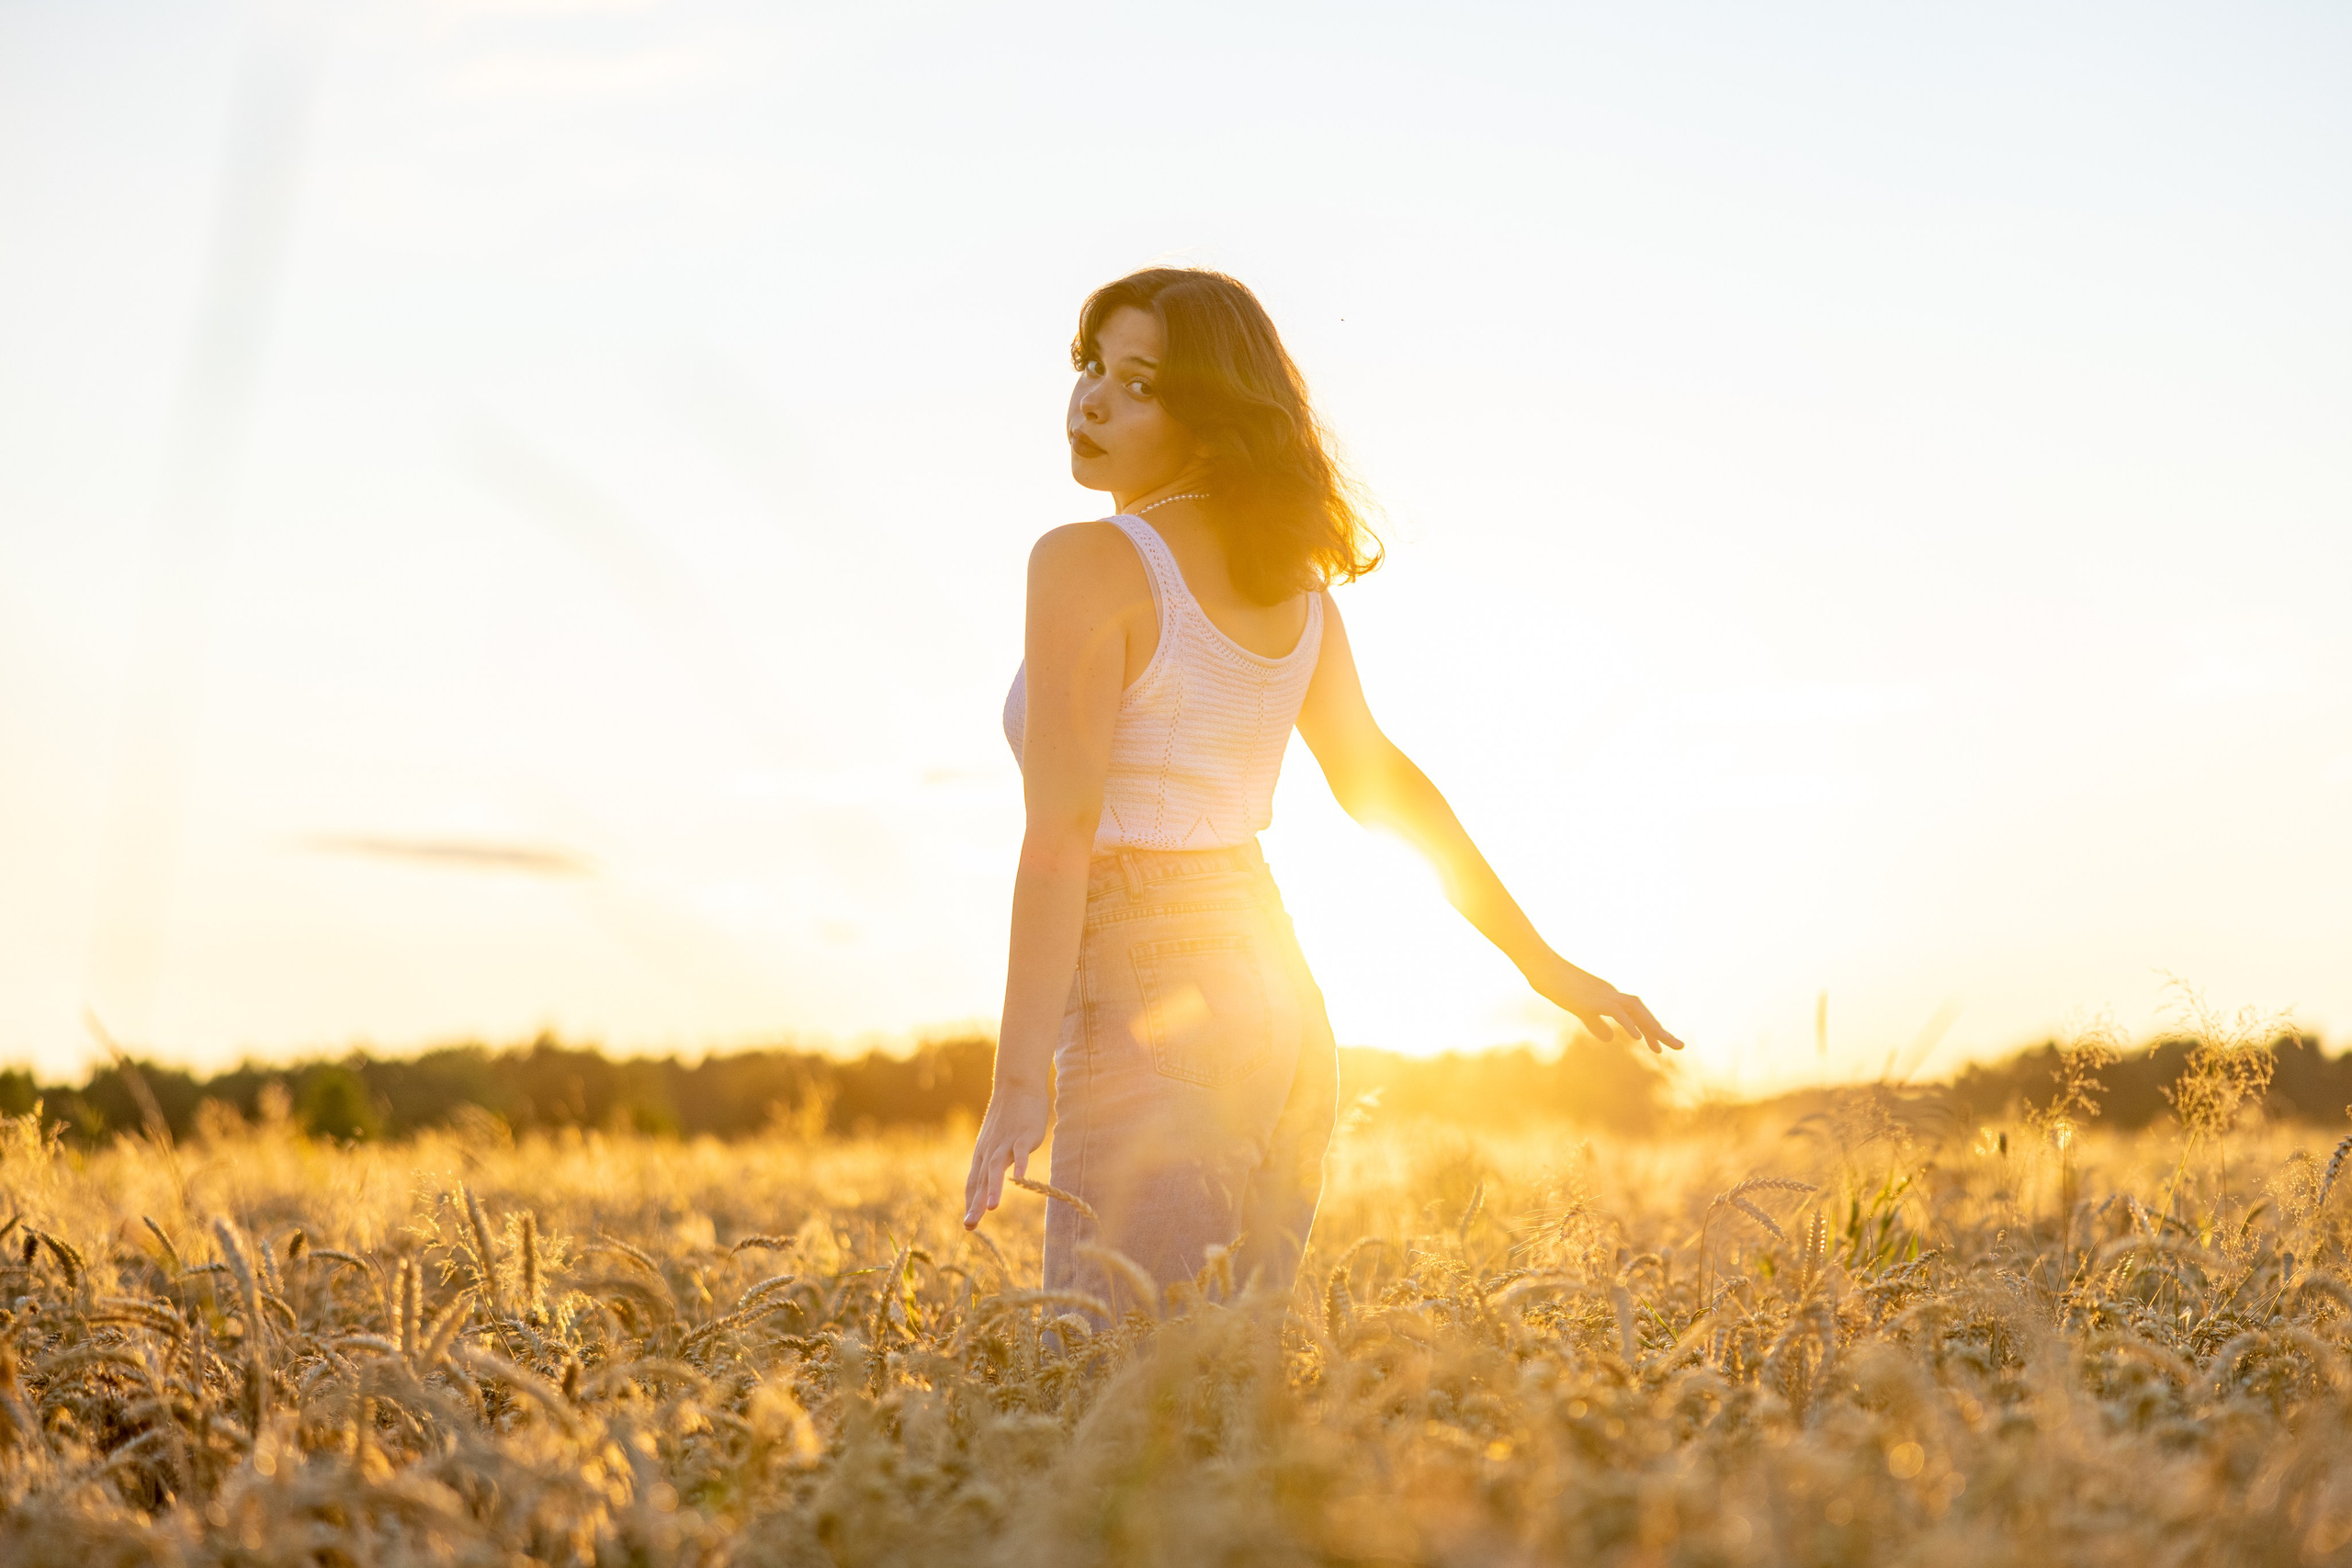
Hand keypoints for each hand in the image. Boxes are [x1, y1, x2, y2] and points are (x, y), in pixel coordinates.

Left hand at [962, 1080, 1050, 1229]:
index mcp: (982, 1154)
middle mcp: (990, 1151)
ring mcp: (1006, 1142)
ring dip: (993, 1188)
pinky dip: (1021, 1165)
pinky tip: (1020, 1179)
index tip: (968, 1225)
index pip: (972, 1183)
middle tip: (969, 1226)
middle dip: (974, 1204)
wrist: (1016, 1085)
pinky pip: (1020, 1151)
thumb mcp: (995, 1140)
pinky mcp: (1023, 1135)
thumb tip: (988, 1182)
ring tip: (991, 1208)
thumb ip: (993, 1161)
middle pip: (980, 1180)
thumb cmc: (1007, 1116)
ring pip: (996, 1168)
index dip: (969, 1203)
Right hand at [1532, 959, 1685, 1054]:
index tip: (1662, 1045)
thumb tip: (1610, 1039)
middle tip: (1679, 1046)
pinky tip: (1637, 1038)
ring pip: (1634, 1010)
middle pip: (1642, 1011)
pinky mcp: (1590, 1001)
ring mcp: (1601, 996)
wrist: (1540, 965)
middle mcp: (1610, 994)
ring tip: (1665, 1044)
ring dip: (1651, 1027)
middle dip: (1661, 1030)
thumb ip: (1595, 1023)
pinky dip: (1628, 1023)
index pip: (1636, 1013)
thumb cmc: (1555, 984)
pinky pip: (1614, 1012)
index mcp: (1608, 996)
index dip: (1650, 1028)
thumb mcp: (1578, 1008)